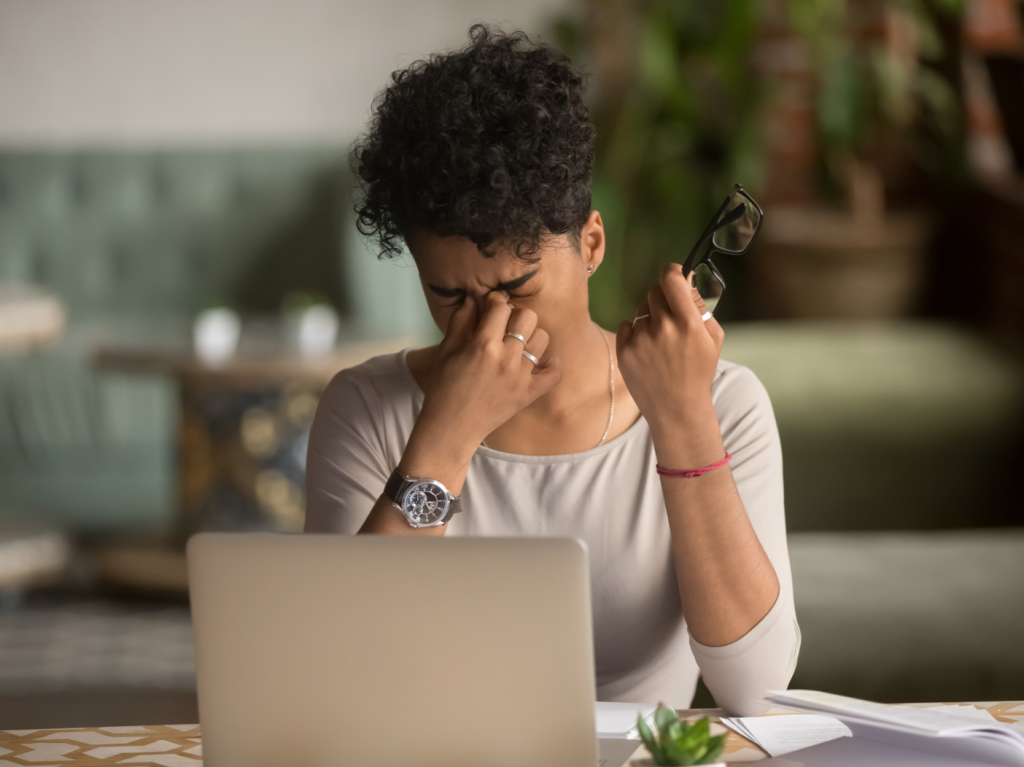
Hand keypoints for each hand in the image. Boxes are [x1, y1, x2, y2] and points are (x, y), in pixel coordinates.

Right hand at [404, 292, 561, 477]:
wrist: (451, 428)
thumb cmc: (444, 387)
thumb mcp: (446, 351)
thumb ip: (460, 321)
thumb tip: (474, 297)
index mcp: (482, 346)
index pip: (500, 307)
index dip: (495, 301)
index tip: (491, 307)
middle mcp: (505, 359)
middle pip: (527, 317)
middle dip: (516, 315)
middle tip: (505, 326)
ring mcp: (521, 377)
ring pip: (542, 338)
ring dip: (530, 337)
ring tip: (517, 344)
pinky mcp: (529, 394)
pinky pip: (554, 372)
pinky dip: (551, 364)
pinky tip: (539, 361)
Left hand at [616, 263, 723, 438]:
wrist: (677, 409)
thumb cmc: (699, 372)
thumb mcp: (713, 339)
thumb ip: (700, 307)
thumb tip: (685, 281)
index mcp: (688, 323)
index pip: (671, 279)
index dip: (672, 273)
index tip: (674, 277)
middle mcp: (662, 328)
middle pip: (654, 291)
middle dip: (663, 299)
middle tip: (670, 317)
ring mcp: (640, 340)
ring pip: (641, 311)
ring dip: (650, 319)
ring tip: (660, 342)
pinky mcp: (624, 351)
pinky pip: (626, 326)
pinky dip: (635, 333)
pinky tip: (647, 350)